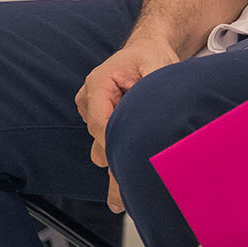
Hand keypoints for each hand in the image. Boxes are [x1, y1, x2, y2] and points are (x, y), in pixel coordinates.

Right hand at [74, 37, 181, 211]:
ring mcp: (92, 112)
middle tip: (126, 197)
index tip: (130, 163)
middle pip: (99, 139)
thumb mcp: (157, 66)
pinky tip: (131, 178)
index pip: (100, 121)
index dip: (114, 143)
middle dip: (116, 162)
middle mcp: (90, 99)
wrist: (148, 50)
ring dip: (119, 161)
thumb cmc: (152, 56)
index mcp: (99, 82)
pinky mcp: (100, 123)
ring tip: (133, 185)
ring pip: (101, 147)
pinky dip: (120, 157)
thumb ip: (152, 88)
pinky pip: (107, 146)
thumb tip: (156, 112)